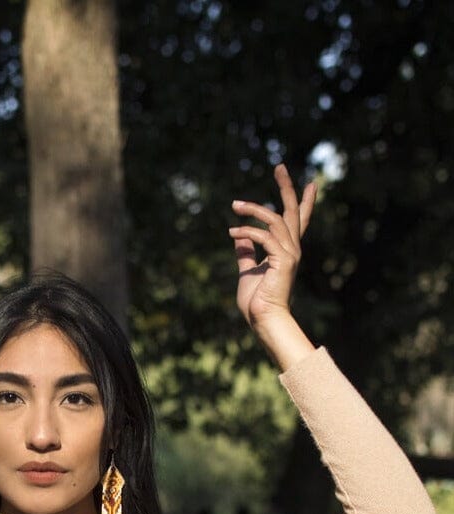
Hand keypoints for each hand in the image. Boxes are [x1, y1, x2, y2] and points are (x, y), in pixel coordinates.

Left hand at [228, 164, 316, 337]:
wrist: (263, 319)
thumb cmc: (256, 301)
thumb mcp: (247, 271)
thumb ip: (245, 252)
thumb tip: (238, 234)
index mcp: (287, 251)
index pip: (298, 221)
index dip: (303, 202)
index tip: (308, 184)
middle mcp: (293, 249)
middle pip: (293, 212)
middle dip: (286, 188)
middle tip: (279, 167)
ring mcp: (290, 254)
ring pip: (276, 219)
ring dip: (254, 210)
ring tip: (235, 206)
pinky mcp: (283, 260)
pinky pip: (265, 236)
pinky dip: (248, 231)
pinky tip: (233, 230)